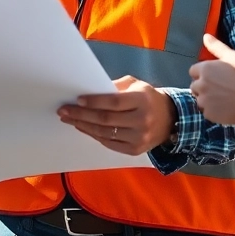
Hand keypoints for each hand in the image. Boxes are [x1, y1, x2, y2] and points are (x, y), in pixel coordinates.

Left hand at [57, 75, 176, 155]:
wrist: (170, 120)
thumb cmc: (148, 98)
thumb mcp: (136, 85)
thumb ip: (115, 87)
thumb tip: (90, 90)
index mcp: (142, 101)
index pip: (114, 102)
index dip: (94, 101)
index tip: (78, 99)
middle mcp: (142, 120)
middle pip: (105, 119)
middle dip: (81, 114)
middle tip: (63, 110)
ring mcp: (139, 138)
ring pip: (104, 133)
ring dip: (83, 126)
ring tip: (68, 119)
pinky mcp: (134, 150)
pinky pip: (109, 143)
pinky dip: (93, 135)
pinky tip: (82, 127)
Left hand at [188, 34, 234, 124]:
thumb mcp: (233, 57)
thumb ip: (217, 47)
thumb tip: (206, 36)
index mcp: (204, 69)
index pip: (194, 71)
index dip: (204, 73)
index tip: (216, 76)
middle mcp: (200, 84)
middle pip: (195, 86)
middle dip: (204, 86)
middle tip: (222, 88)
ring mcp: (204, 100)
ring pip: (200, 99)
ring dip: (208, 99)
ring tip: (225, 98)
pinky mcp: (209, 114)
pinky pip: (207, 112)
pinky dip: (214, 110)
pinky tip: (227, 107)